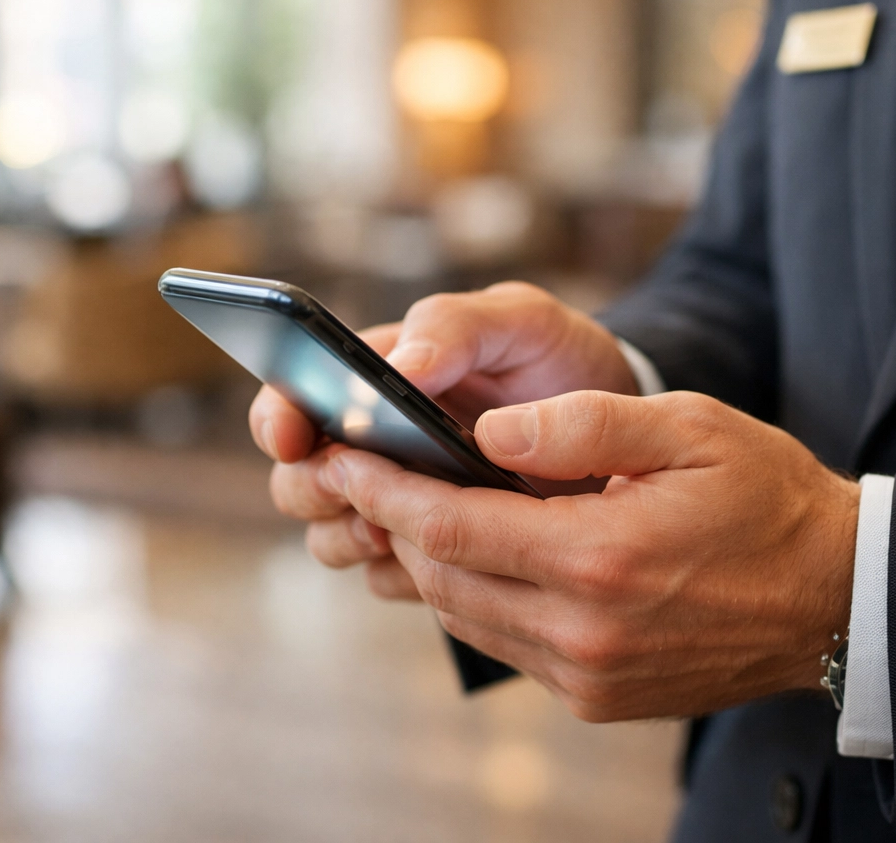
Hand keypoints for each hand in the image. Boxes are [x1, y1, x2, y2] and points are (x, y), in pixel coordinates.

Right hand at [248, 282, 637, 599]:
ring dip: (351, 535)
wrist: (618, 429)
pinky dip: (401, 572)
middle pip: (299, 478)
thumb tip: (405, 365)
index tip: (291, 436)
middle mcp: (373, 443)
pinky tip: (442, 559)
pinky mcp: (433, 550)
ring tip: (398, 526)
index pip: (292, 398)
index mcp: (376, 377)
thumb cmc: (558, 358)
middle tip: (357, 486)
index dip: (276, 417)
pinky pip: (388, 576)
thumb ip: (458, 325)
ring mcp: (400, 500)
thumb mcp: (518, 320)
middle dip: (315, 486)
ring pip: (332, 535)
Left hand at [316, 390, 860, 720]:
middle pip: (442, 575)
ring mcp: (588, 674)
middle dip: (391, 522)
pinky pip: (504, 638)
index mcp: (598, 558)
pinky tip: (473, 551)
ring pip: (464, 612)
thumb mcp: (687, 430)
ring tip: (406, 505)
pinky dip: (472, 593)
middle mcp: (583, 631)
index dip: (385, 489)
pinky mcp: (597, 695)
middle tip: (358, 473)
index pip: (451, 525)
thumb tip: (487, 432)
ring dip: (427, 559)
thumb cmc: (764, 498)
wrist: (831, 598)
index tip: (342, 456)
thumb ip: (582, 425)